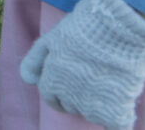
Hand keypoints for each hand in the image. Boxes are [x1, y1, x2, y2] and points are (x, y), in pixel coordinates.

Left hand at [21, 0, 144, 128]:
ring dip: (98, 104)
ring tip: (105, 81)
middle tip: (91, 79)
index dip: (60, 92)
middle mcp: (67, 95)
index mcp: (51, 80)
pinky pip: (115, 123)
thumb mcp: (52, 39)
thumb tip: (26, 80)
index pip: (50, 97)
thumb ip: (36, 60)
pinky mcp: (114, 107)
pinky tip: (119, 101)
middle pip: (70, 106)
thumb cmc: (82, 27)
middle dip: (77, 97)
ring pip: (92, 114)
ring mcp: (90, 104)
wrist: (115, 25)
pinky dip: (117, 116)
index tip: (72, 84)